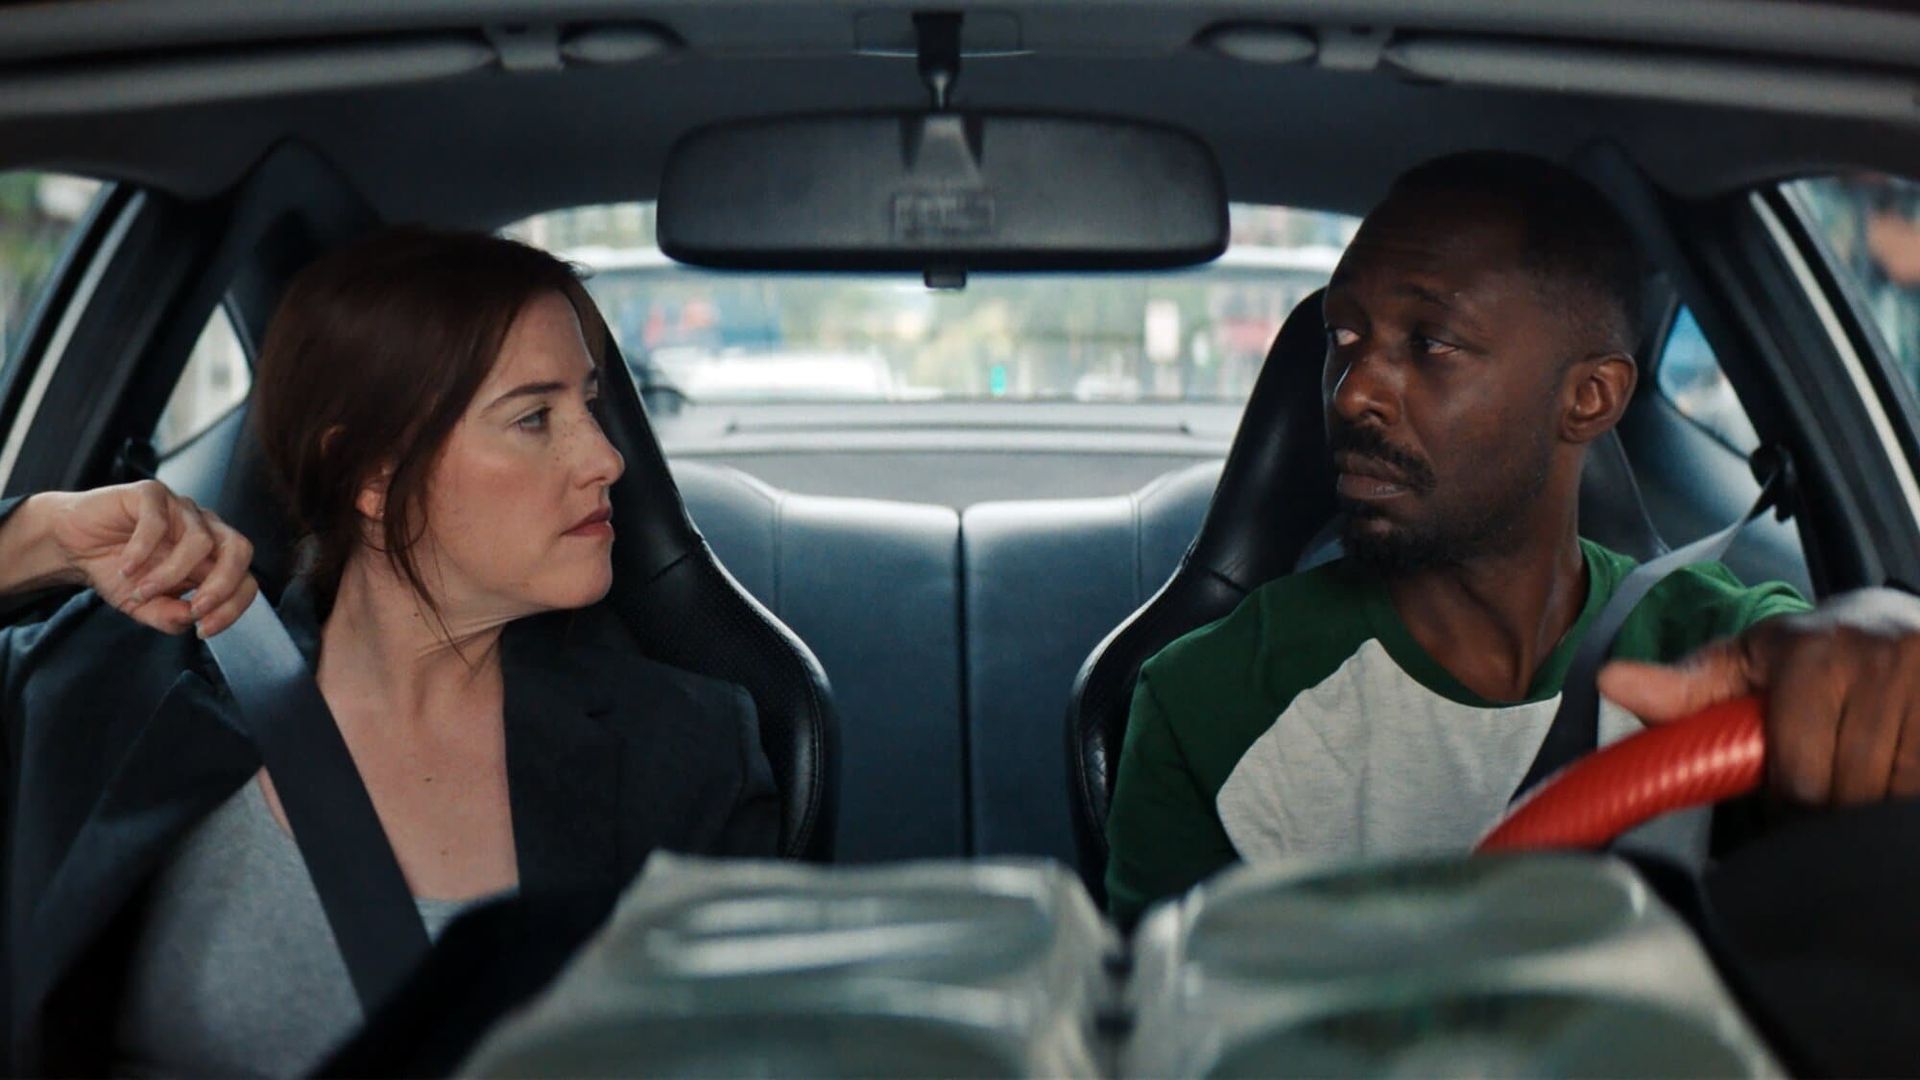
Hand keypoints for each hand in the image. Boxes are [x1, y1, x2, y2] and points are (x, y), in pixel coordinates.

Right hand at [42, 481, 257, 637]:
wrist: (73, 545)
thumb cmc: (115, 571)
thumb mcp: (144, 605)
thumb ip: (170, 615)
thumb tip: (193, 620)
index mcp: (211, 558)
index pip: (246, 578)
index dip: (233, 606)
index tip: (204, 629)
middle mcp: (204, 529)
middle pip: (240, 549)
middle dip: (223, 585)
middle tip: (195, 608)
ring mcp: (180, 509)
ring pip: (200, 540)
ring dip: (170, 574)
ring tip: (140, 590)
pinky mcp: (151, 494)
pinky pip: (159, 521)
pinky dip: (143, 550)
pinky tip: (125, 568)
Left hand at [1599, 589, 1919, 804]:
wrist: (1906, 618)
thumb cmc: (1820, 650)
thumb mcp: (1750, 661)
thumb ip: (1686, 687)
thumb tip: (1611, 682)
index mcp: (1815, 655)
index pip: (1799, 777)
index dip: (1791, 805)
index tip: (1792, 802)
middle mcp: (1881, 661)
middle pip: (1849, 792)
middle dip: (1835, 809)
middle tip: (1833, 792)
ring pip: (1897, 795)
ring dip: (1880, 806)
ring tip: (1868, 779)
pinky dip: (1911, 797)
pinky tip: (1901, 778)